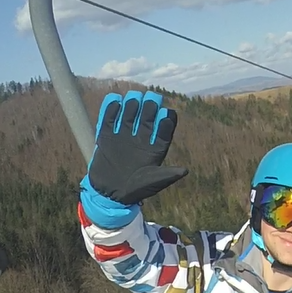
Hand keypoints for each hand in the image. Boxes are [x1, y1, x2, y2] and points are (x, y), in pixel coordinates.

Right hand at [83, 90, 186, 207]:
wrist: (108, 194)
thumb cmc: (136, 190)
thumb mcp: (153, 183)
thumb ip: (167, 175)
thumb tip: (184, 171)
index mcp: (155, 147)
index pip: (164, 129)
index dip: (166, 121)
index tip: (166, 115)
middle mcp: (141, 138)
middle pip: (147, 117)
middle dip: (150, 107)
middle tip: (151, 98)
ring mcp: (124, 135)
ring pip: (130, 115)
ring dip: (132, 105)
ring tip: (134, 98)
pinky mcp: (107, 136)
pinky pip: (109, 119)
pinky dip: (112, 110)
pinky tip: (115, 100)